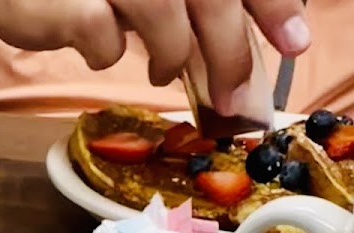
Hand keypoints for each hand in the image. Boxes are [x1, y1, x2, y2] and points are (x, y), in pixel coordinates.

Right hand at [0, 0, 310, 113]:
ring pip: (164, 10)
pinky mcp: (68, 0)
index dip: (270, 3)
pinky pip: (103, 36)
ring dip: (172, 53)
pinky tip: (101, 51)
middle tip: (233, 95)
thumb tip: (241, 64)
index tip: (293, 41)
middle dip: (229, 50)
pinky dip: (107, 52)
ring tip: (164, 70)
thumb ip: (191, 14)